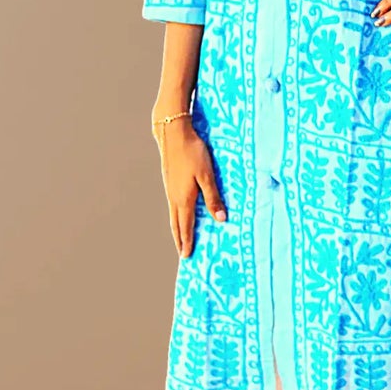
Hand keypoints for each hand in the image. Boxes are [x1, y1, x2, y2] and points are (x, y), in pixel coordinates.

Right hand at [151, 116, 227, 256]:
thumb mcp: (207, 175)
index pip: (186, 226)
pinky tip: (179, 214)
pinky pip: (173, 205)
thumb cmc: (193, 152)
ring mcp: (170, 189)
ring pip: (173, 215)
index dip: (187, 241)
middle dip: (180, 240)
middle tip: (183, 254)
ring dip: (177, 229)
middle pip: (176, 224)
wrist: (173, 133)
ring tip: (180, 239)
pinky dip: (176, 216)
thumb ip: (213, 197)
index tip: (187, 256)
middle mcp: (174, 197)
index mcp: (184, 198)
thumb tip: (220, 219)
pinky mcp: (170, 181)